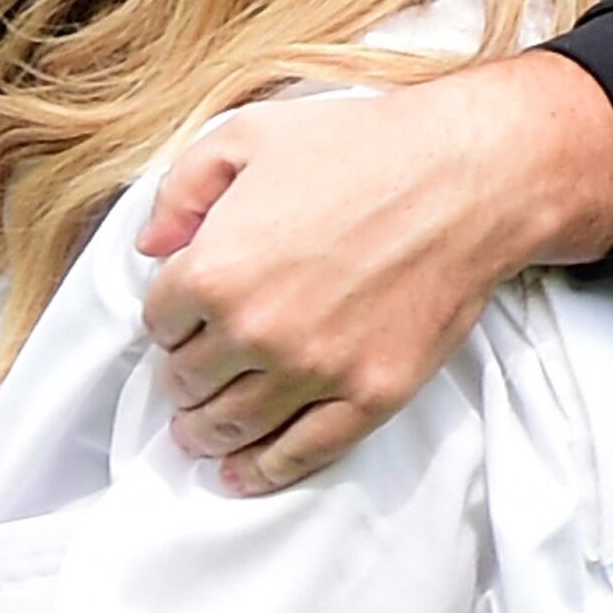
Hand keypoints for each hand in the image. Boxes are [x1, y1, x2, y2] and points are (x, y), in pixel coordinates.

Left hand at [134, 50, 612, 493]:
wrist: (463, 179)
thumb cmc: (354, 147)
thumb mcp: (246, 137)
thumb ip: (182, 189)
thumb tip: (149, 246)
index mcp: (214, 269)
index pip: (158, 322)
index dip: (166, 320)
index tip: (180, 320)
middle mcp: (255, 330)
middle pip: (189, 381)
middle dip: (181, 381)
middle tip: (185, 382)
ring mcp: (315, 370)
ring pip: (235, 425)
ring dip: (206, 435)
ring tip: (197, 436)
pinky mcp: (370, 395)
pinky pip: (304, 451)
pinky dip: (264, 471)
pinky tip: (242, 476)